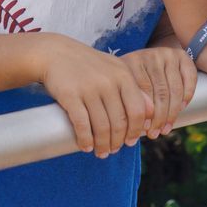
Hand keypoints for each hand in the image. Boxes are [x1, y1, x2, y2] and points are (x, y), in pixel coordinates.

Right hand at [35, 34, 154, 156]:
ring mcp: (89, 88)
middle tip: (113, 150)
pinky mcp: (70, 95)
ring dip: (102, 144)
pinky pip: (81, 124)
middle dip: (118, 141)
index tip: (130, 142)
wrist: (57, 53)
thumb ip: (133, 89)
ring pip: (101, 126)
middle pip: (119, 122)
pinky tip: (86, 146)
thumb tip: (150, 112)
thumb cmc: (89, 65)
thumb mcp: (115, 70)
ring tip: (101, 152)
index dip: (135, 130)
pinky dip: (85, 139)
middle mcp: (109, 82)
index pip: (137, 110)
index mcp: (124, 76)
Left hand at [122, 45, 197, 136]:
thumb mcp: (123, 85)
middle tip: (156, 134)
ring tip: (166, 128)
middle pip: (160, 93)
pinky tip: (181, 108)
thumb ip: (130, 101)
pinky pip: (190, 78)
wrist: (147, 53)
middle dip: (159, 118)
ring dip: (172, 113)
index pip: (142, 93)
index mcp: (132, 62)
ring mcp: (167, 54)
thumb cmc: (131, 77)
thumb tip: (140, 128)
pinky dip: (187, 95)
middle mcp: (150, 56)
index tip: (144, 130)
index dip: (144, 114)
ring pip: (175, 90)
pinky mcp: (182, 56)